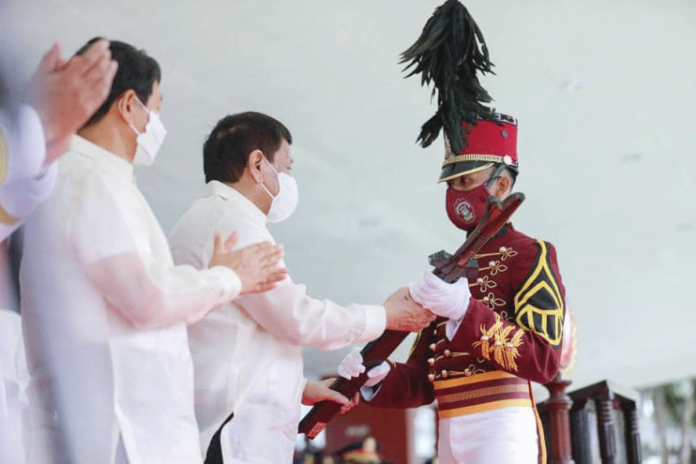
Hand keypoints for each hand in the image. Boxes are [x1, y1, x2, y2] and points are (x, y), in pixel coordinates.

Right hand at [26, 39, 117, 163]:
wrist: (42, 125)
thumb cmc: (38, 102)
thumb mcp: (38, 76)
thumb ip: (49, 59)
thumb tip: (58, 45)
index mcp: (67, 78)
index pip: (87, 60)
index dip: (97, 50)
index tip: (103, 43)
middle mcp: (80, 88)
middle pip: (97, 70)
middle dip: (104, 58)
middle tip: (108, 51)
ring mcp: (86, 99)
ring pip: (102, 82)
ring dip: (109, 71)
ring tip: (113, 63)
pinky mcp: (89, 110)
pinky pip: (102, 95)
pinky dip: (107, 85)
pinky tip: (110, 80)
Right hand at [208, 230, 287, 293]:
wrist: (218, 281)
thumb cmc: (217, 267)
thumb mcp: (219, 252)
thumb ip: (224, 241)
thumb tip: (222, 230)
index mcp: (245, 254)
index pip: (258, 248)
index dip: (266, 246)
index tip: (272, 244)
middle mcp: (253, 263)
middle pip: (267, 257)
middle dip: (275, 253)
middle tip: (282, 250)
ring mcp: (255, 275)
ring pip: (269, 270)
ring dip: (278, 268)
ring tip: (287, 268)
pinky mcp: (253, 286)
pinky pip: (264, 285)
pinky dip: (271, 285)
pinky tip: (278, 284)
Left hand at [302, 379, 358, 414]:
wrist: (301, 394)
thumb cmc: (311, 389)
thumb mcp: (325, 393)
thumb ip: (336, 396)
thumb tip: (347, 401)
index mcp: (336, 383)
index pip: (349, 388)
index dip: (354, 395)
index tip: (354, 403)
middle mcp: (336, 388)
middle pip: (348, 395)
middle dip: (349, 403)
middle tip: (345, 408)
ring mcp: (332, 394)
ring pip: (343, 401)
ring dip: (345, 406)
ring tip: (342, 411)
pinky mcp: (328, 400)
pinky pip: (338, 404)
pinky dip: (340, 408)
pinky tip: (339, 411)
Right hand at [338, 347, 390, 386]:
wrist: (376, 376)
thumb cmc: (380, 368)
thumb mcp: (384, 368)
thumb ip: (379, 369)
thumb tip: (370, 373)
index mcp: (363, 352)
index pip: (355, 350)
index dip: (356, 355)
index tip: (360, 361)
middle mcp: (354, 356)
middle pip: (348, 358)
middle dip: (354, 366)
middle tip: (362, 371)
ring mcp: (349, 363)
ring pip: (343, 363)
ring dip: (348, 370)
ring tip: (357, 375)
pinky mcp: (347, 370)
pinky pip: (340, 369)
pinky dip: (342, 373)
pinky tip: (349, 377)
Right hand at [383, 287, 435, 331]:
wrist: (384, 317)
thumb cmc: (392, 306)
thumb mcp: (403, 291)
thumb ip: (412, 289)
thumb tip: (416, 288)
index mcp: (421, 311)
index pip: (434, 310)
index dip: (433, 305)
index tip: (430, 302)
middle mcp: (420, 320)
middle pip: (432, 317)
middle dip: (430, 311)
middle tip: (426, 306)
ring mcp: (415, 326)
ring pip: (427, 323)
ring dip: (426, 318)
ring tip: (421, 312)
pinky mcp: (410, 329)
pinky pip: (420, 328)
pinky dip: (420, 324)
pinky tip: (415, 318)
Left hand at [409, 271, 470, 319]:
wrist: (461, 311)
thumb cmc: (461, 297)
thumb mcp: (462, 283)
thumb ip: (458, 274)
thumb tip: (456, 264)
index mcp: (445, 289)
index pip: (431, 280)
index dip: (426, 273)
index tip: (426, 270)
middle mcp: (438, 297)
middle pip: (422, 286)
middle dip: (420, 279)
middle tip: (421, 275)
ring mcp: (433, 303)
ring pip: (418, 294)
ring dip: (414, 287)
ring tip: (413, 282)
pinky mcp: (430, 307)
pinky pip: (419, 301)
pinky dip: (414, 295)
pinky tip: (413, 290)